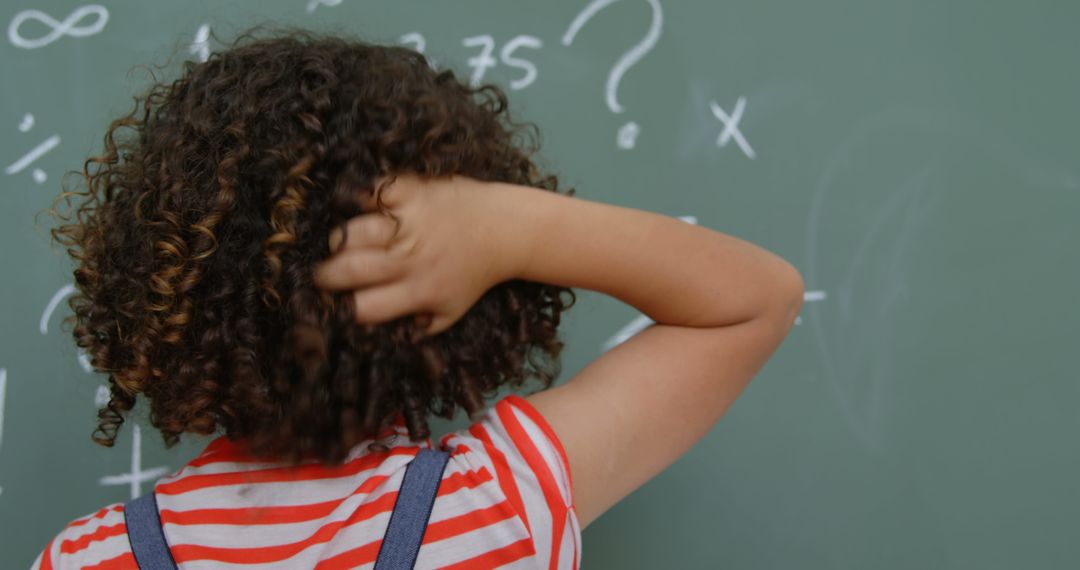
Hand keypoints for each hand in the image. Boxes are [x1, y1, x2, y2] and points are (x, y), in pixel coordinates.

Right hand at [312, 173, 513, 336]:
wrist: (505, 230)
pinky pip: (371, 192)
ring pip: (352, 231)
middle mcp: (411, 259)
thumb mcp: (451, 313)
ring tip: (341, 242)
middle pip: (349, 269)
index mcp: (419, 292)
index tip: (334, 302)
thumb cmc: (473, 273)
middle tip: (324, 272)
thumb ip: (418, 328)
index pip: (364, 307)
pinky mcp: (413, 192)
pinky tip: (358, 207)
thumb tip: (378, 336)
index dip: (343, 307)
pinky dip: (359, 198)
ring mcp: (411, 223)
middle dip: (326, 274)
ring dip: (339, 238)